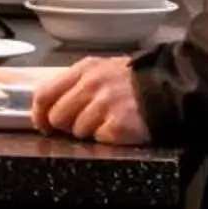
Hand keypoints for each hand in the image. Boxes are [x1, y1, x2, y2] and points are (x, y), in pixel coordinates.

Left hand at [33, 56, 151, 143]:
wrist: (168, 88)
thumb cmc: (131, 82)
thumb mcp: (100, 71)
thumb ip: (74, 84)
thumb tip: (46, 109)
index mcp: (84, 70)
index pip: (44, 93)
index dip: (39, 114)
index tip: (43, 124)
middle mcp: (92, 85)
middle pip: (57, 117)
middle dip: (67, 125)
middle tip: (84, 122)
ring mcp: (105, 105)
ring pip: (78, 131)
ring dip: (90, 131)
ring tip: (107, 120)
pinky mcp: (118, 125)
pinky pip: (98, 138)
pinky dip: (107, 137)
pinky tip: (118, 127)